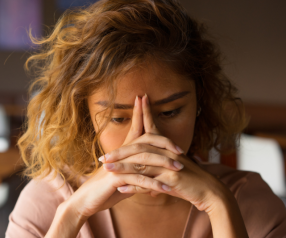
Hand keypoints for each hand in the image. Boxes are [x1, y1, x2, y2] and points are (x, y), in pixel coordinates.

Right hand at [66, 96, 170, 217]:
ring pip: (144, 159)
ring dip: (163, 164)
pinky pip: (139, 180)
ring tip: (179, 169)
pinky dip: (154, 185)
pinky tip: (166, 189)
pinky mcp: (115, 178)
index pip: (135, 128)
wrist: (86, 200)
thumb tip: (150, 170)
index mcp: (122, 152)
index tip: (145, 99)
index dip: (140, 113)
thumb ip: (136, 171)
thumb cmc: (105, 188)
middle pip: (144, 141)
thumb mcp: (124, 177)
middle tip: (181, 149)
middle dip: (163, 142)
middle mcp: (120, 155)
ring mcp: (117, 165)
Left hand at [101, 94, 230, 212]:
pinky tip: (121, 189)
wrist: (209, 192)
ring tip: (106, 170)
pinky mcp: (172, 178)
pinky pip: (148, 182)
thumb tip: (138, 174)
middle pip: (139, 147)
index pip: (152, 128)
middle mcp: (167, 153)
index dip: (144, 114)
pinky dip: (133, 186)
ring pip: (140, 164)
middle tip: (102, 157)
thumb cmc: (189, 182)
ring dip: (121, 167)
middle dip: (119, 152)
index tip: (136, 100)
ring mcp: (169, 165)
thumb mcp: (171, 170)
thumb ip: (155, 169)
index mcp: (167, 148)